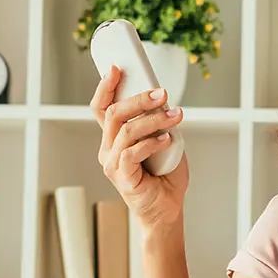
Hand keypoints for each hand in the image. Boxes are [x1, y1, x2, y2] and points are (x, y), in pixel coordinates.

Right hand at [92, 66, 189, 231]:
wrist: (168, 210)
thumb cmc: (165, 175)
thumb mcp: (164, 140)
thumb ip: (158, 122)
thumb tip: (162, 97)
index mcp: (113, 138)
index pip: (102, 107)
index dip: (105, 86)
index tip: (116, 67)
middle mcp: (108, 149)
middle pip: (114, 113)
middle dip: (138, 98)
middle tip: (162, 92)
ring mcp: (112, 164)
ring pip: (125, 131)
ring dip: (153, 119)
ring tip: (176, 115)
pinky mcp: (122, 178)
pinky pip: (132, 153)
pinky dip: (152, 142)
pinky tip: (167, 140)